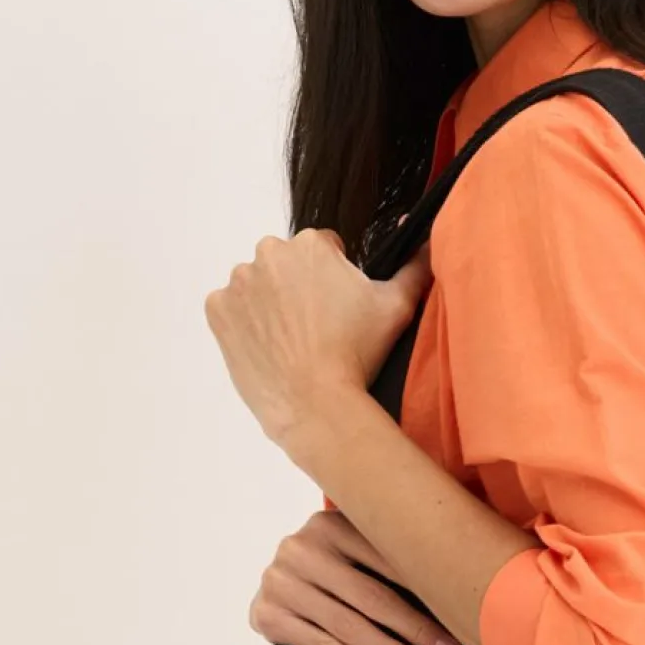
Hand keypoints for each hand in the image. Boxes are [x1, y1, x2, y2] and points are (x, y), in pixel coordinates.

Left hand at [204, 227, 431, 451]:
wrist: (314, 403)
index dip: (333, 278)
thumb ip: (414, 265)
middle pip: (286, 263)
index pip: (322, 249)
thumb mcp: (397, 305)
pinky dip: (245, 323)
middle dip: (299, 286)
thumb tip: (427, 241)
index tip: (338, 307)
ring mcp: (238, 283)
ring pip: (257, 285)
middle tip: (317, 326)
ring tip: (293, 340)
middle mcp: (268, 254)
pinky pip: (230, 309)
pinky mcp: (218, 312)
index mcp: (311, 244)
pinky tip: (269, 346)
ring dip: (270, 303)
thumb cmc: (357, 353)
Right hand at [249, 507, 463, 644]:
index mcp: (331, 523)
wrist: (275, 580)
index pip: (387, 560)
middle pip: (370, 597)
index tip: (461, 616)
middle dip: (415, 629)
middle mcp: (302, 549)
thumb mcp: (355, 547)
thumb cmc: (333, 566)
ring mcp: (280, 582)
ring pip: (348, 627)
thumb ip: (394, 553)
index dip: (427, 590)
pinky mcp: (268, 615)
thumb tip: (463, 584)